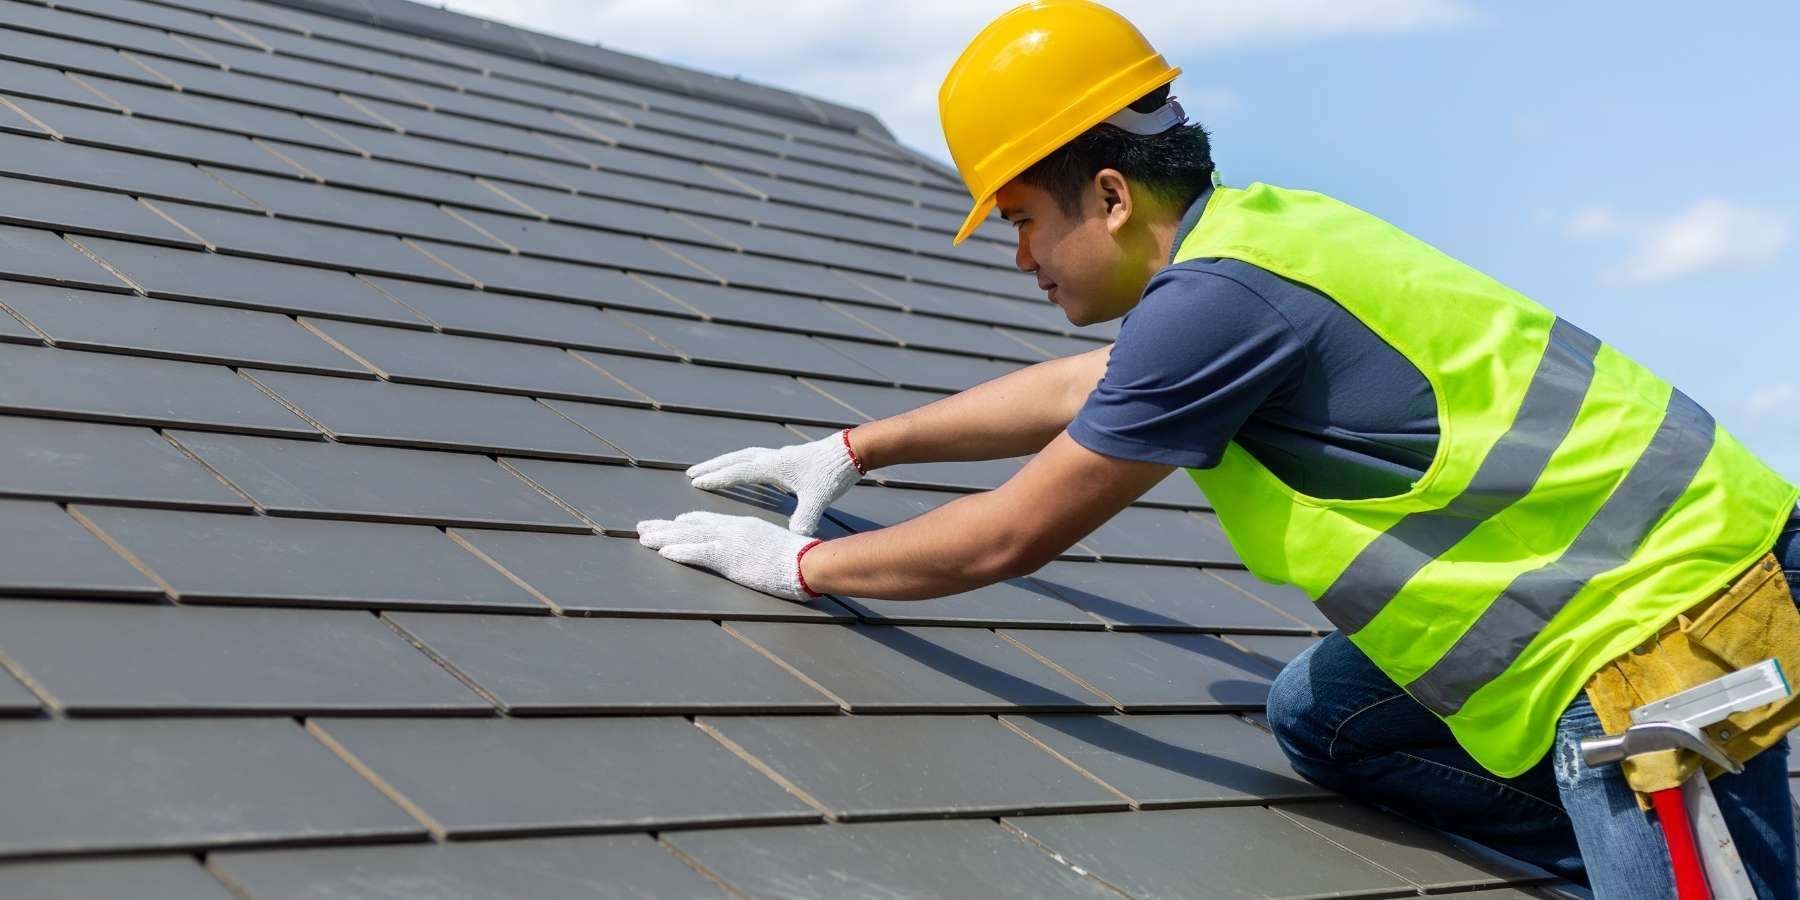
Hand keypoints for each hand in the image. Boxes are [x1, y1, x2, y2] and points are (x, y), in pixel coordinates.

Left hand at [636, 511, 821, 601]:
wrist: (808, 561)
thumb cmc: (799, 559)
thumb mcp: (774, 550)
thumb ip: (760, 550)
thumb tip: (757, 557)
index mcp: (743, 527)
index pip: (708, 522)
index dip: (686, 523)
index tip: (670, 523)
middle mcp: (732, 529)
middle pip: (691, 526)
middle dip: (664, 527)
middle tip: (642, 527)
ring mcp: (729, 542)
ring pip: (688, 537)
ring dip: (663, 538)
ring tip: (642, 537)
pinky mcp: (729, 557)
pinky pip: (698, 553)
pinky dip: (679, 551)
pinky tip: (663, 552)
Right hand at [685, 430, 862, 534]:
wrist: (850, 452)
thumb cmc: (832, 474)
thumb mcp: (818, 499)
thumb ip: (804, 518)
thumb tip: (795, 539)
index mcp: (774, 466)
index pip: (738, 472)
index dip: (717, 478)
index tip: (696, 482)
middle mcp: (773, 458)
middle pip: (735, 459)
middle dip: (713, 467)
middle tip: (691, 473)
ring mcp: (780, 456)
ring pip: (744, 456)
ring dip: (726, 463)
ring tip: (710, 470)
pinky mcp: (788, 458)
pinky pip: (757, 459)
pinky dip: (744, 464)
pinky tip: (744, 472)